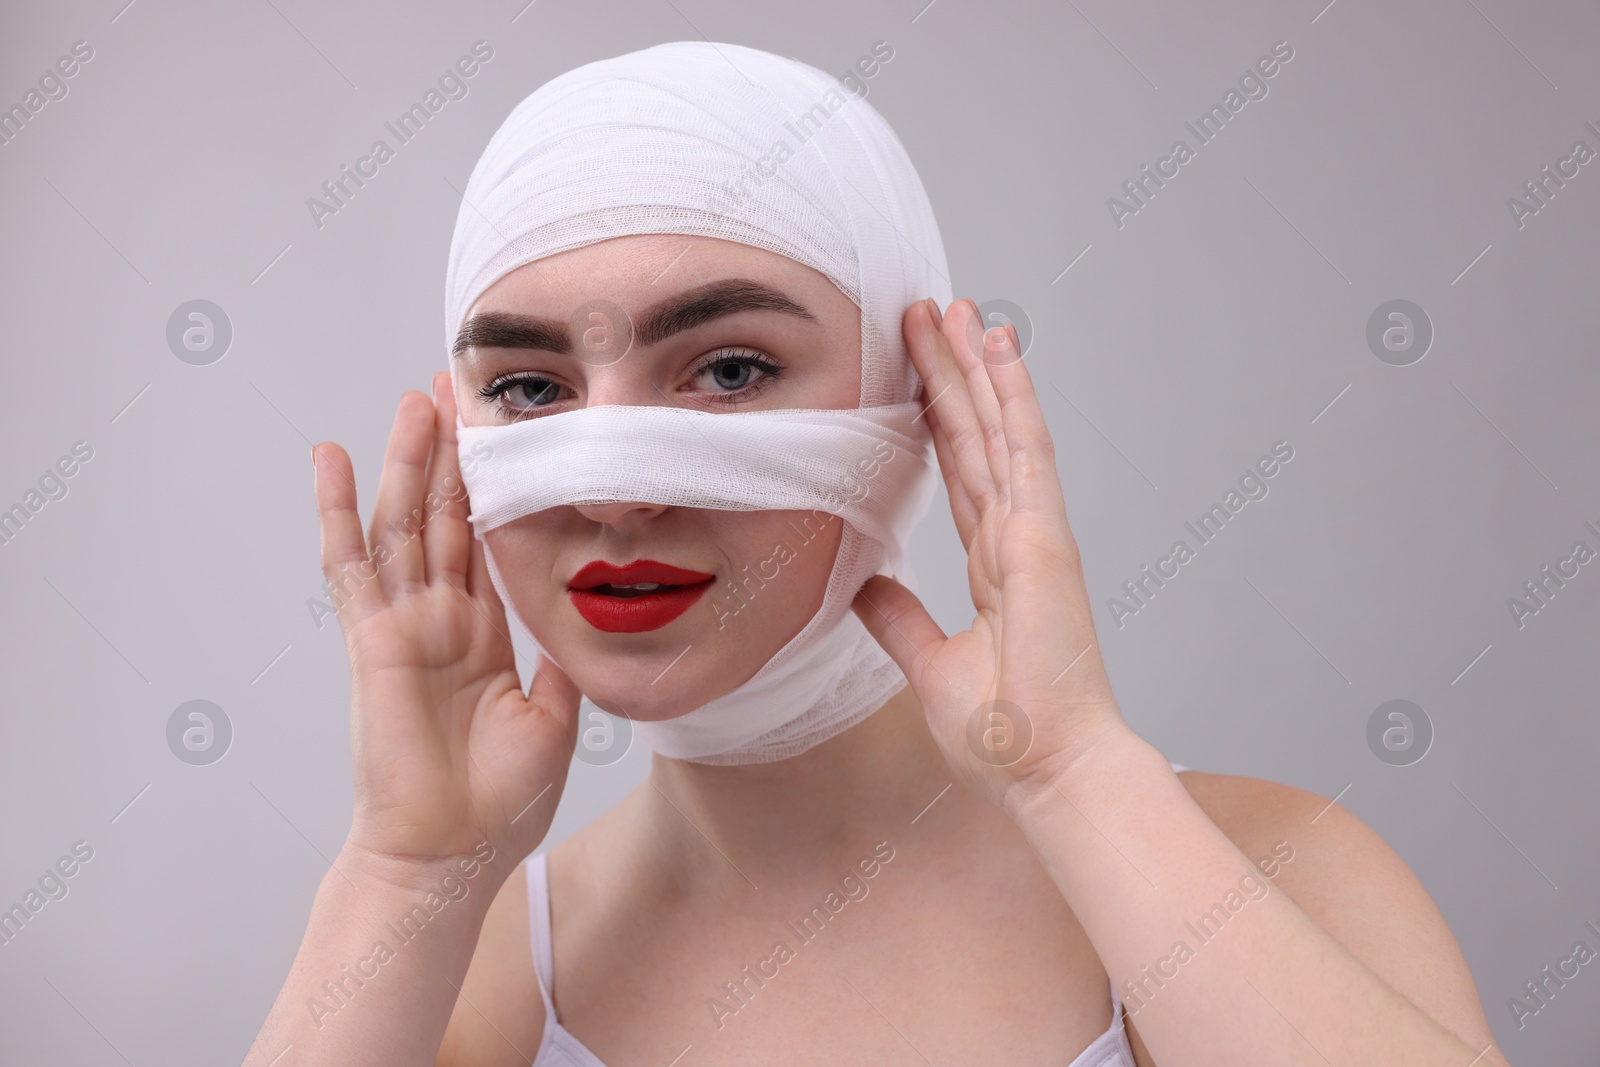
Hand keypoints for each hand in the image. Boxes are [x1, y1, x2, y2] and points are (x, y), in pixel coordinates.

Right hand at [312, 371, 579, 879]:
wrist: (450, 858)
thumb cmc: (496, 805)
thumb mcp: (554, 719)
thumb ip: (562, 662)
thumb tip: (589, 619)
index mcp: (484, 634)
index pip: (489, 540)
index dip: (496, 487)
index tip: (505, 433)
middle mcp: (441, 619)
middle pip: (446, 516)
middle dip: (453, 453)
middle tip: (458, 387)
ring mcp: (404, 625)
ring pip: (404, 523)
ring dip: (408, 461)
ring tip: (416, 398)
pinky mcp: (373, 641)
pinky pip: (351, 565)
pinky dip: (339, 510)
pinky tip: (332, 458)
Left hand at [851, 299, 1134, 810]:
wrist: (1047, 772)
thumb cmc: (1006, 735)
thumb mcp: (930, 664)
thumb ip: (899, 618)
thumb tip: (864, 583)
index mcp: (994, 565)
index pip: (957, 471)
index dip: (935, 417)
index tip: (915, 368)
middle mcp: (1016, 537)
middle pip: (974, 436)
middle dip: (951, 372)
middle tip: (929, 312)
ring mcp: (1034, 533)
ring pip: (998, 429)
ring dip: (977, 366)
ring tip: (959, 309)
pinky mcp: (1045, 539)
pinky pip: (1024, 453)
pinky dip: (1013, 397)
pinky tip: (1000, 350)